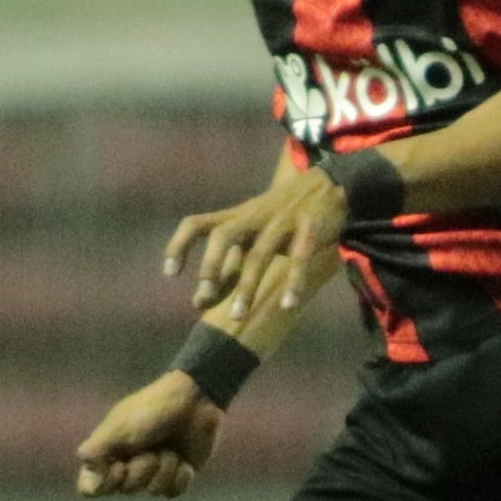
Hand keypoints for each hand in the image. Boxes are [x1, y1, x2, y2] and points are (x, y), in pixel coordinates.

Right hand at [72, 370, 224, 500]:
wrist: (194, 401)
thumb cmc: (152, 411)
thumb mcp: (117, 428)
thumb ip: (94, 453)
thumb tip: (89, 485)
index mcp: (108, 452)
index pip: (91, 488)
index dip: (105, 484)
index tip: (119, 467)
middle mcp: (128, 464)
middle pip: (127, 489)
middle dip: (143, 468)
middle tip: (152, 447)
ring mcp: (153, 470)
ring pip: (153, 491)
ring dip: (164, 467)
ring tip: (170, 448)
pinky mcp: (177, 474)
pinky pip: (173, 492)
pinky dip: (180, 476)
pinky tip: (184, 461)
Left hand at [163, 169, 350, 330]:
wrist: (330, 184)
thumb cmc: (282, 217)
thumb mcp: (251, 236)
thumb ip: (227, 269)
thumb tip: (198, 303)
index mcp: (237, 216)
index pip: (197, 223)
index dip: (179, 245)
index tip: (170, 273)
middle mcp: (254, 217)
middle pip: (224, 234)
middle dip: (211, 265)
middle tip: (205, 296)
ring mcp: (282, 221)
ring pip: (260, 253)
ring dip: (247, 285)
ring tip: (238, 316)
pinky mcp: (310, 227)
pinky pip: (300, 257)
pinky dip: (293, 281)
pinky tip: (288, 305)